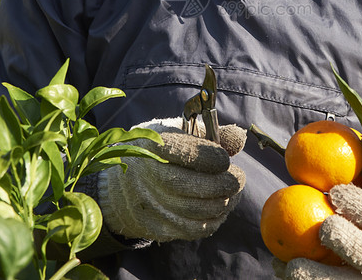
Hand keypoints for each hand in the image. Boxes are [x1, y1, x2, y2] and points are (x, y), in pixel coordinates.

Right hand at [97, 118, 245, 241]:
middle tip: (239, 178)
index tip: (225, 159)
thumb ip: (209, 134)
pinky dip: (213, 221)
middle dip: (223, 184)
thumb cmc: (161, 152)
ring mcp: (149, 204)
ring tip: (233, 192)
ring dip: (223, 203)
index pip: (183, 152)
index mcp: (152, 146)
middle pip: (190, 185)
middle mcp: (146, 176)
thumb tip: (238, 139)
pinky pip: (191, 229)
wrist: (123, 183)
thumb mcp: (178, 132)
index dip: (211, 157)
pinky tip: (221, 208)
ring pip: (195, 211)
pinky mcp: (155, 227)